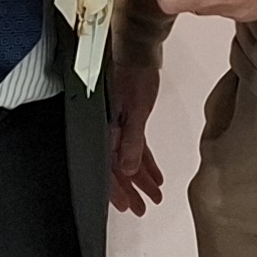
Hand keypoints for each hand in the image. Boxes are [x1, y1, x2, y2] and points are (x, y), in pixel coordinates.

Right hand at [110, 60, 166, 213]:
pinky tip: (155, 175)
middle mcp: (105, 130)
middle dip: (130, 191)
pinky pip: (134, 146)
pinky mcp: (126, 118)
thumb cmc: (134, 75)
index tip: (127, 207)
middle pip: (115, 168)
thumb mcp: (135, 111)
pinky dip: (144, 161)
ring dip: (140, 178)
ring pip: (126, 159)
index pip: (105, 168)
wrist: (137, 48)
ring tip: (154, 196)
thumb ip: (130, 141)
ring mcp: (116, 125)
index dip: (115, 190)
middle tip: (142, 209)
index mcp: (102, 129)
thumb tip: (126, 170)